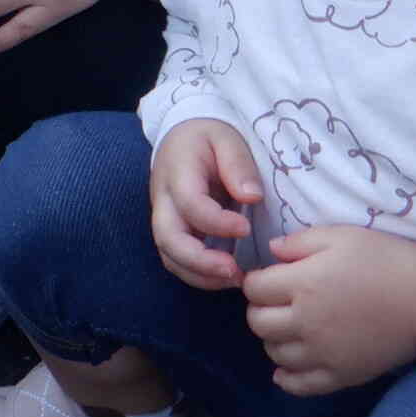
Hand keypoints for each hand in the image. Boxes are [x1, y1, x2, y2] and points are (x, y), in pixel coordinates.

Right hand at [148, 118, 260, 289]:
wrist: (181, 136)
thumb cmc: (207, 137)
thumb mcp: (226, 138)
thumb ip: (238, 165)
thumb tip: (251, 197)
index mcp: (177, 171)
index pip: (190, 204)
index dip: (217, 222)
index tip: (246, 229)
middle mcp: (163, 199)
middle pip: (168, 239)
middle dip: (201, 263)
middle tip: (235, 272)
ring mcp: (164, 218)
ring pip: (170, 256)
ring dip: (200, 275)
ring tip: (235, 279)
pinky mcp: (171, 231)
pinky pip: (177, 260)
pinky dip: (199, 275)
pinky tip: (225, 277)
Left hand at [243, 226, 415, 395]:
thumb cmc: (387, 261)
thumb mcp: (343, 236)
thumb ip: (301, 241)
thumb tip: (271, 250)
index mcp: (304, 284)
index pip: (254, 288)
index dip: (257, 280)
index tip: (269, 276)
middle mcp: (306, 322)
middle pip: (258, 323)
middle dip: (260, 309)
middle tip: (276, 300)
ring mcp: (322, 354)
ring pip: (274, 353)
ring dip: (274, 339)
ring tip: (289, 326)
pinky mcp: (340, 376)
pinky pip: (299, 386)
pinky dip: (286, 378)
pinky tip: (287, 367)